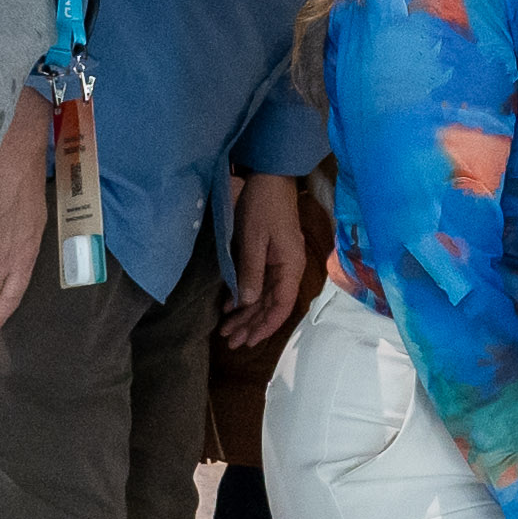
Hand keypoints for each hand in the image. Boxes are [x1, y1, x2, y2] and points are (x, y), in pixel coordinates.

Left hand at [223, 174, 326, 333]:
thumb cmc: (263, 205)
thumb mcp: (254, 239)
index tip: (249, 341)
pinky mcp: (270, 256)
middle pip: (272, 306)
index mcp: (290, 267)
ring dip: (247, 315)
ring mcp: (280, 263)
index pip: (282, 306)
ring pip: (264, 297)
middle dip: (252, 326)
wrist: (270, 176)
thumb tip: (248, 303)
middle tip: (230, 342)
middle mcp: (288, 269)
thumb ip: (251, 272)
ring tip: (227, 331)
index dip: (266, 326)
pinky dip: (245, 297)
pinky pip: (259, 284)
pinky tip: (230, 308)